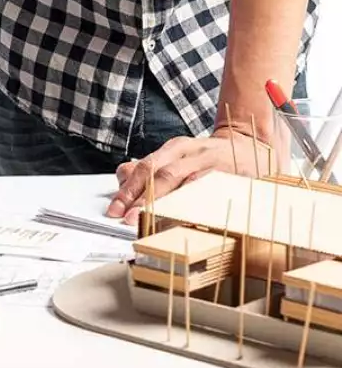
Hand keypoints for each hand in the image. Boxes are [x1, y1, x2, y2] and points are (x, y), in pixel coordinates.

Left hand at [107, 127, 275, 224]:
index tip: (114, 209)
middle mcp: (192, 153)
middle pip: (161, 174)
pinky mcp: (231, 176)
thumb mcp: (178, 157)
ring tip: (150, 220)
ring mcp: (212, 164)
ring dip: (165, 203)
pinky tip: (184, 218)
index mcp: (175, 148)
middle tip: (128, 218)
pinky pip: (210, 191)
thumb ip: (151, 168)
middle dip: (141, 198)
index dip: (128, 190)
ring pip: (184, 182)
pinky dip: (195, 205)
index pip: (145, 167)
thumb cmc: (209, 158)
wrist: (252, 147)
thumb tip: (122, 179)